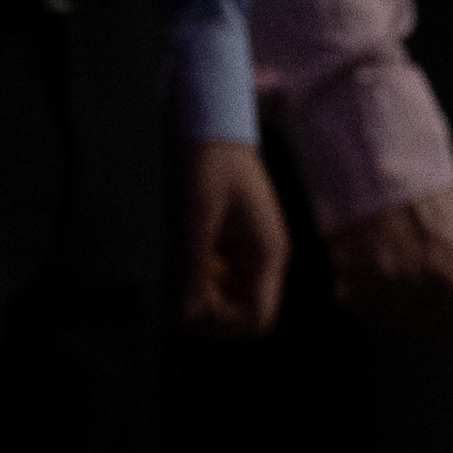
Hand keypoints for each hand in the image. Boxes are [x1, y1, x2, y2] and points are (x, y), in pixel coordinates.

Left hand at [171, 141, 287, 338]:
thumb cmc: (207, 165)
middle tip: (184, 283)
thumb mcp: (196, 216)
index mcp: (268, 252)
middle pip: (244, 318)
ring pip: (231, 304)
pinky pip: (220, 285)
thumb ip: (194, 266)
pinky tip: (188, 257)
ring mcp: (251, 255)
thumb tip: (187, 315)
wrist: (212, 131)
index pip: (257, 318)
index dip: (222, 320)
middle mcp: (264, 259)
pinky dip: (200, 282)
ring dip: (204, 298)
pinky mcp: (235, 249)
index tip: (193, 297)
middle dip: (212, 313)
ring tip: (184, 266)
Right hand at [330, 184, 452, 352]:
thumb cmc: (425, 196)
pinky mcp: (369, 278)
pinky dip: (348, 291)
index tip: (421, 312)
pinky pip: (353, 306)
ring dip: (373, 304)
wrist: (386, 161)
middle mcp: (446, 281)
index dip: (438, 324)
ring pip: (384, 322)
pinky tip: (354, 264)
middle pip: (421, 329)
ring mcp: (407, 282)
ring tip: (372, 268)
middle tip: (391, 284)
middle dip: (404, 315)